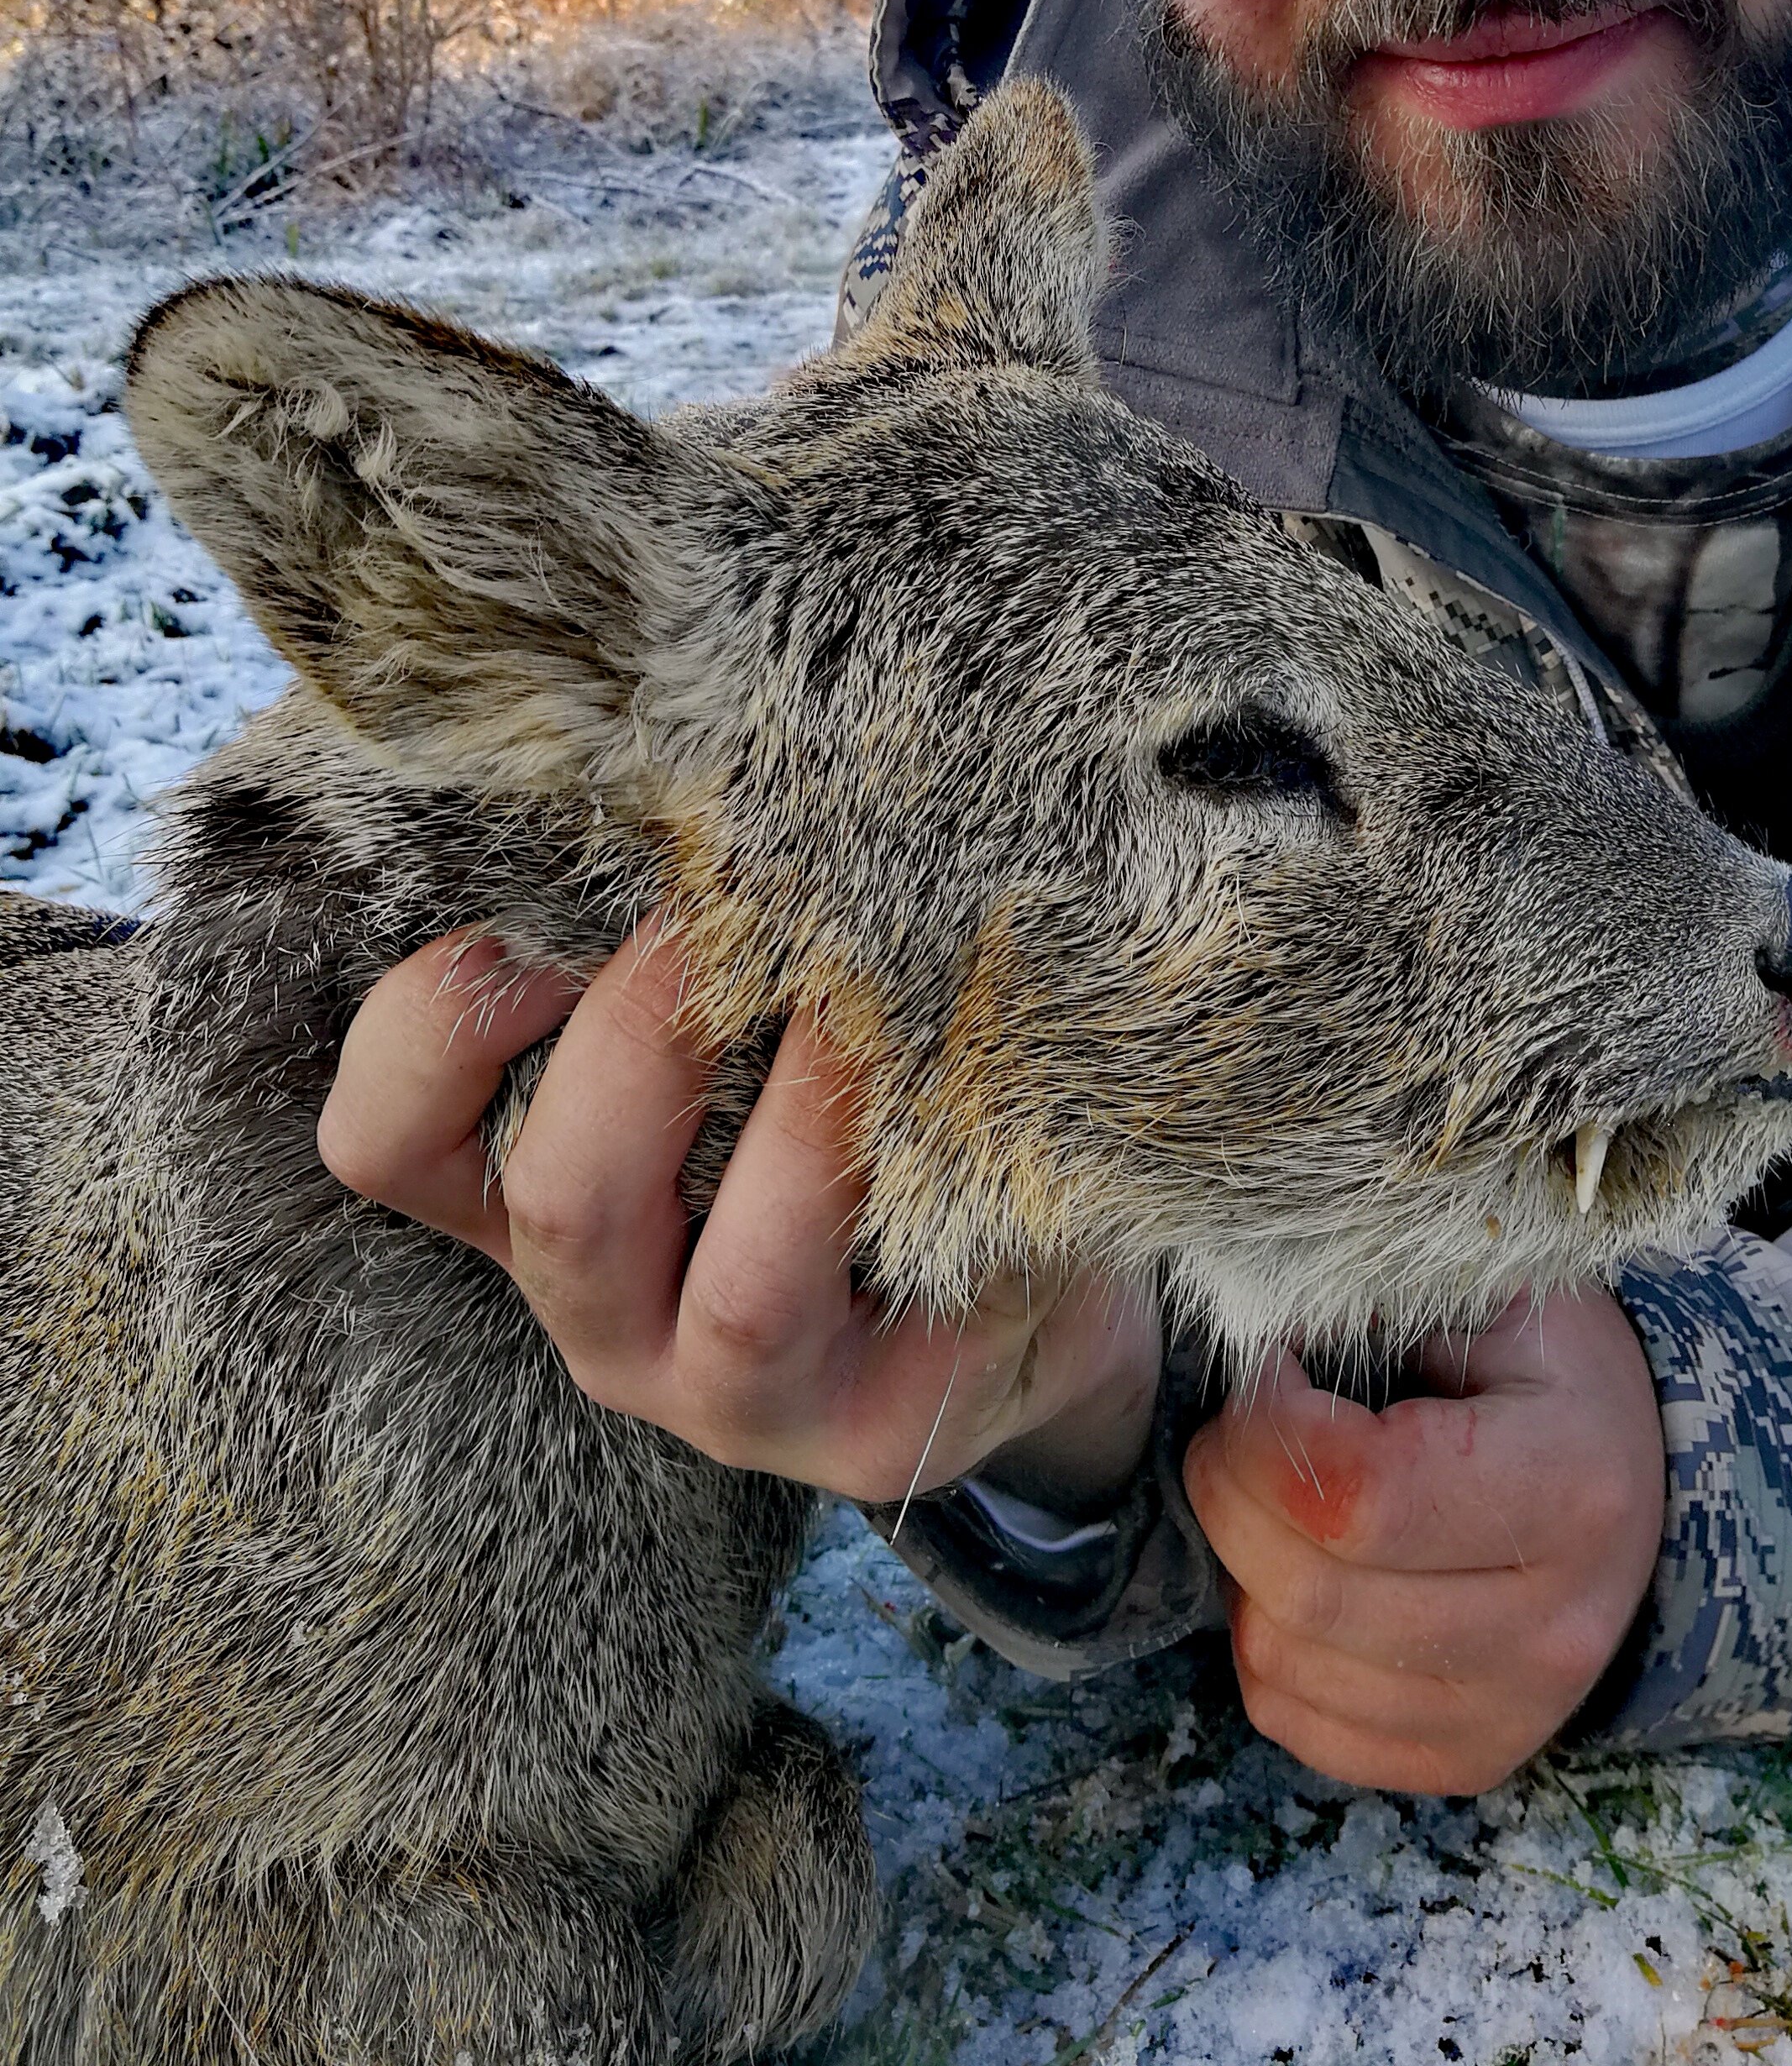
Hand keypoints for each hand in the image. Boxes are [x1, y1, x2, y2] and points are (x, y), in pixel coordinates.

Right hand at [318, 918, 1162, 1509]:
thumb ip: (676, 945)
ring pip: (741, 1288)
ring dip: (810, 1113)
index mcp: (541, 1208)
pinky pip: (917, 1310)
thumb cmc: (840, 1127)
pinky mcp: (894, 1434)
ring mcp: (749, 1399)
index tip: (531, 911)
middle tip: (737, 909)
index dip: (431, 1025)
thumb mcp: (727, 1045)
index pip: (389, 1142)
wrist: (1008, 1308)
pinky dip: (957, 1177)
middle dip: (645, 1033)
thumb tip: (676, 752)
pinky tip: (999, 1069)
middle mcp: (613, 1320)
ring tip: (878, 988)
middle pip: (563, 1200)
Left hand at [1182, 1286, 1664, 1794]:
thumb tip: (1252, 1341)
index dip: (1270, 1428)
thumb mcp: (1496, 1299)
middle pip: (1309, 1588)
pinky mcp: (1466, 1758)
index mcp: (1571, 1489)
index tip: (1268, 1367)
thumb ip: (1381, 1313)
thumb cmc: (1554, 1373)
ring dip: (1238, 1567)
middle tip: (1237, 1428)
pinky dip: (1261, 1644)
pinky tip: (1291, 1573)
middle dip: (1230, 1490)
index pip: (1361, 1495)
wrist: (1644, 1482)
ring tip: (1267, 1498)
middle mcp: (1551, 1629)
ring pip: (1283, 1663)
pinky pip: (1295, 1721)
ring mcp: (1510, 1712)